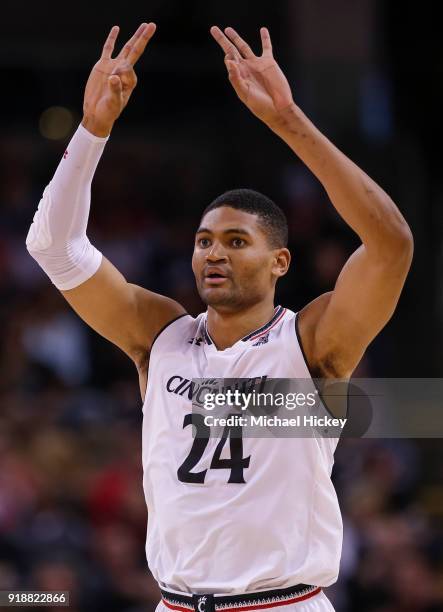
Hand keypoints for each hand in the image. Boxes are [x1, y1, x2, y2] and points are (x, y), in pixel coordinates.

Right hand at [82, 22, 155, 136]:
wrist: (96, 113)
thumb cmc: (108, 111)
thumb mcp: (113, 102)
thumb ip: (115, 90)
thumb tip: (114, 77)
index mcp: (130, 80)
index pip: (128, 67)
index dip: (120, 71)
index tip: (112, 80)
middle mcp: (124, 71)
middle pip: (136, 50)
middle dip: (143, 38)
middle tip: (152, 25)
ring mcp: (114, 66)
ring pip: (126, 47)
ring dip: (134, 36)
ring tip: (143, 25)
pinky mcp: (103, 66)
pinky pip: (108, 49)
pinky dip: (112, 38)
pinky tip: (116, 28)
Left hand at [210, 26, 293, 127]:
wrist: (278, 108)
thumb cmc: (260, 105)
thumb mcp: (245, 93)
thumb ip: (236, 78)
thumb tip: (230, 61)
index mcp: (238, 75)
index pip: (229, 60)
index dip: (228, 55)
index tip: (232, 59)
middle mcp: (245, 68)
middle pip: (232, 50)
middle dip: (223, 40)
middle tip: (213, 29)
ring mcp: (256, 64)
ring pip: (244, 46)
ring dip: (236, 38)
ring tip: (228, 29)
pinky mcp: (269, 62)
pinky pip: (266, 47)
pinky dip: (265, 38)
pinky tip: (263, 30)